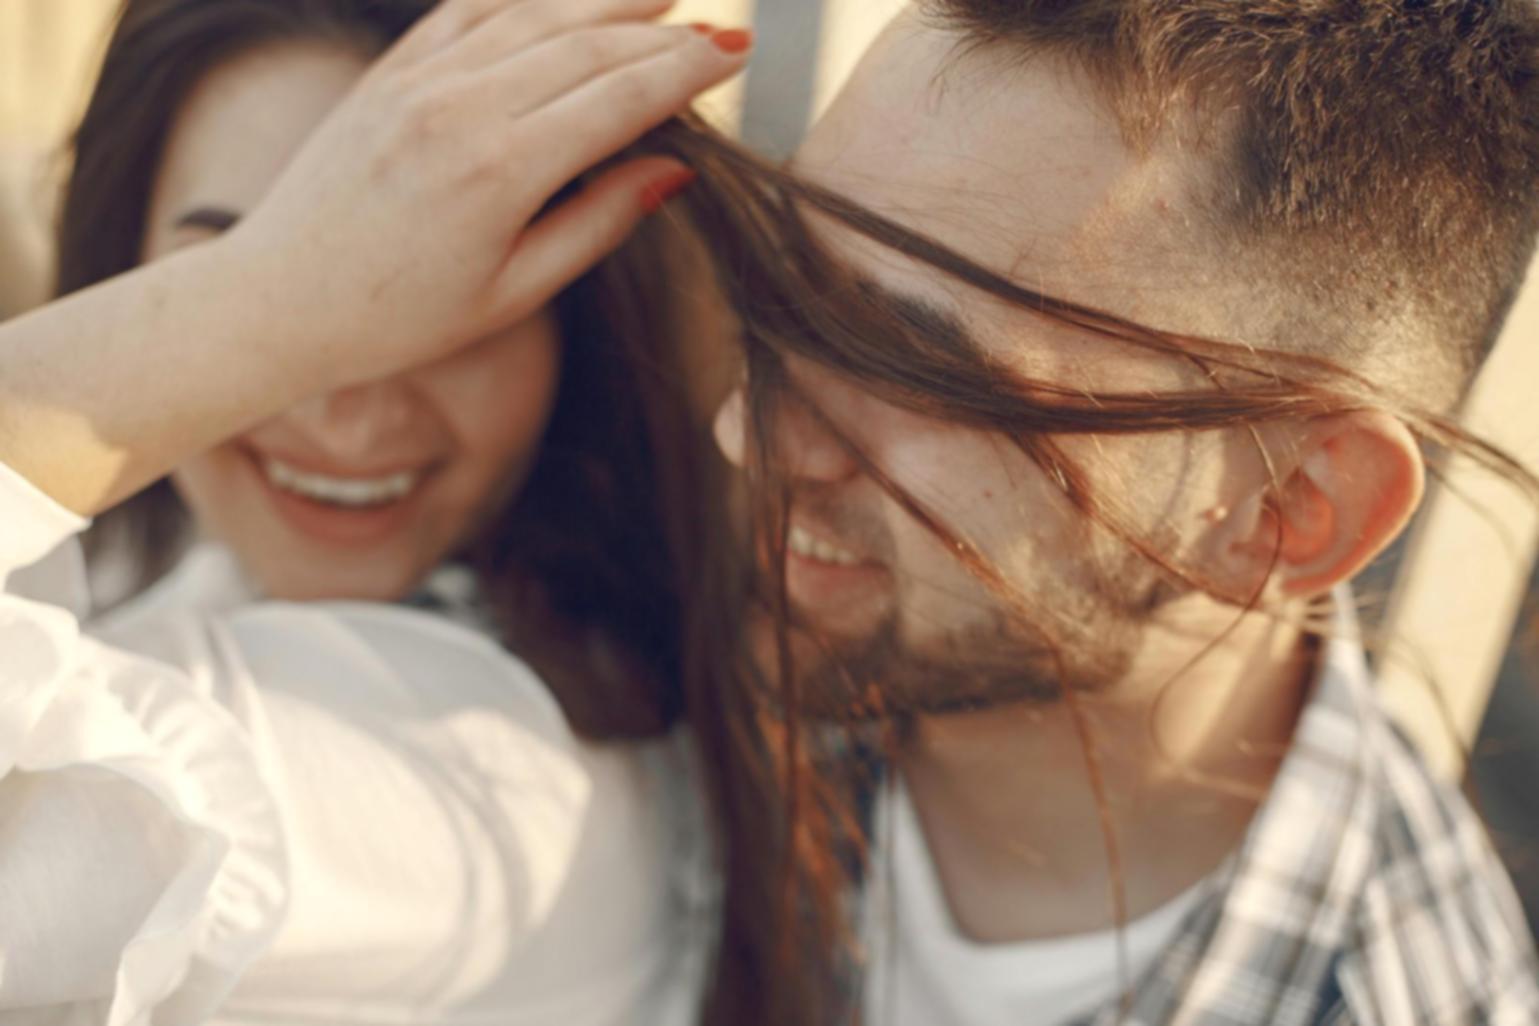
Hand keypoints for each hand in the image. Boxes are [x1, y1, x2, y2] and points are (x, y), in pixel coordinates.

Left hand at [222, 0, 749, 390]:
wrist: (279, 300)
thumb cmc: (402, 319)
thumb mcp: (515, 292)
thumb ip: (598, 224)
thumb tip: (673, 169)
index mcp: (499, 170)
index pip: (620, 96)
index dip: (686, 69)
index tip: (736, 54)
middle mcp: (460, 106)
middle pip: (588, 45)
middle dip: (664, 32)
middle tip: (721, 30)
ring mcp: (420, 79)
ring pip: (534, 14)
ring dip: (607, 1)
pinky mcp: (391, 71)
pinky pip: (472, 7)